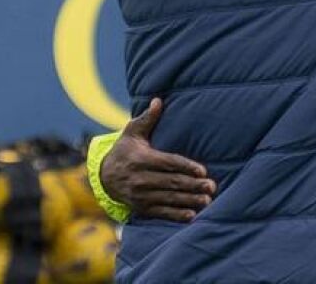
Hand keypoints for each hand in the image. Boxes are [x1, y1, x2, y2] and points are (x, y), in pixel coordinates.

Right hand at [100, 97, 216, 221]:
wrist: (102, 177)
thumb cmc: (124, 150)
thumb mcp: (132, 132)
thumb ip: (147, 118)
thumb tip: (158, 100)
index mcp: (141, 159)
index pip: (168, 163)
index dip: (186, 167)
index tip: (203, 170)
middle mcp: (140, 178)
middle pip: (171, 182)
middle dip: (193, 185)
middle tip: (212, 186)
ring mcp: (139, 195)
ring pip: (168, 198)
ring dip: (189, 200)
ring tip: (207, 200)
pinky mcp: (140, 208)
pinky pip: (160, 212)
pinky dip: (175, 215)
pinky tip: (191, 215)